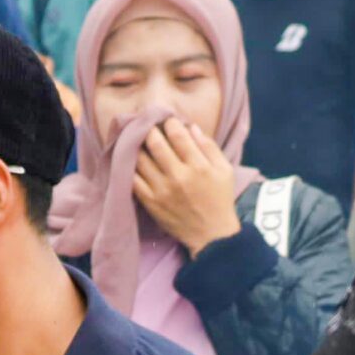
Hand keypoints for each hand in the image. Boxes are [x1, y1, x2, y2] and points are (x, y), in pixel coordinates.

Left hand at [132, 118, 244, 254]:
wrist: (211, 234)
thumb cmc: (219, 199)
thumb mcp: (224, 170)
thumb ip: (209, 147)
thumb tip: (191, 127)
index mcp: (199, 166)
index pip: (178, 136)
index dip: (170, 123)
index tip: (167, 120)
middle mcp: (178, 176)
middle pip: (155, 144)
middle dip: (150, 130)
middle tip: (148, 125)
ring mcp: (162, 190)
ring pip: (140, 160)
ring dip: (137, 145)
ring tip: (137, 139)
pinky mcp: (150, 202)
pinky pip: (133, 179)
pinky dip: (130, 167)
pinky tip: (132, 160)